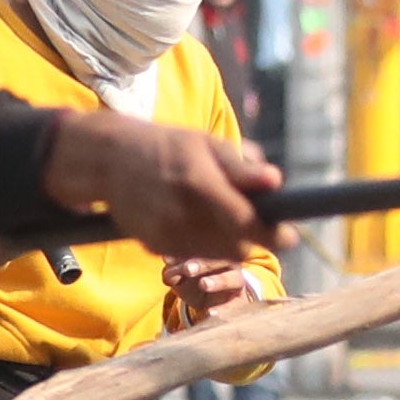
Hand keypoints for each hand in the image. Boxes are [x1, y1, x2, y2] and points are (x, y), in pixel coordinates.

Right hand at [40, 114, 278, 258]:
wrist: (109, 160)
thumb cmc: (168, 146)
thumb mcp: (206, 144)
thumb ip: (242, 168)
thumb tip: (277, 181)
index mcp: (197, 182)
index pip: (246, 223)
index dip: (274, 234)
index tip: (289, 236)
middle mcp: (180, 213)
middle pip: (237, 247)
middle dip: (253, 237)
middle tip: (257, 220)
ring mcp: (164, 233)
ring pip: (219, 255)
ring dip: (230, 242)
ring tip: (223, 215)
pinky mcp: (153, 246)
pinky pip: (195, 254)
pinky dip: (205, 243)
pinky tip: (196, 220)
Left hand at [161, 255, 266, 331]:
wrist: (212, 304)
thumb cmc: (194, 283)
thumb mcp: (180, 276)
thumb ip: (173, 270)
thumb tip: (167, 260)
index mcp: (214, 253)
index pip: (205, 248)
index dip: (189, 251)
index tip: (170, 258)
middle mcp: (230, 264)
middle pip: (220, 260)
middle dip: (203, 263)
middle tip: (188, 269)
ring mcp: (237, 282)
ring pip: (233, 279)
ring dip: (218, 281)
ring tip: (204, 284)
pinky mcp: (240, 301)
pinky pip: (236, 305)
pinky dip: (224, 309)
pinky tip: (210, 313)